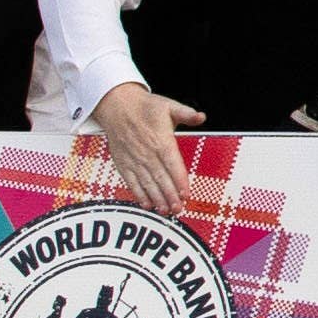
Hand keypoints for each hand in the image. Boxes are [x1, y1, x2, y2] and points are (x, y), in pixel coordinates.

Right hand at [87, 83, 197, 216]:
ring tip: (166, 211)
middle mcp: (147, 152)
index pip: (173, 164)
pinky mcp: (123, 163)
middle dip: (170, 195)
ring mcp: (134, 159)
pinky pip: (131, 182)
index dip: (180, 180)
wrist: (117, 106)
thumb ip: (186, 113)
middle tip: (179, 209)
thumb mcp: (168, 106)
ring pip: (147, 183)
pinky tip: (147, 204)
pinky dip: (139, 194)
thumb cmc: (145, 106)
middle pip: (161, 178)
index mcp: (160, 140)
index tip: (186, 193)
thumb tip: (201, 116)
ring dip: (157, 198)